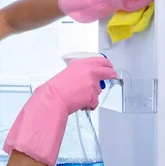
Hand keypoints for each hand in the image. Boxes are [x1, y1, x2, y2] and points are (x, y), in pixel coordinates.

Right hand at [2, 57, 116, 165]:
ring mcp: (92, 83)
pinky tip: (79, 103)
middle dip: (110, 75)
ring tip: (78, 96)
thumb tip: (90, 77)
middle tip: (111, 76)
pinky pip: (95, 102)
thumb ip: (82, 73)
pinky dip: (89, 105)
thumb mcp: (69, 73)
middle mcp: (90, 71)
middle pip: (108, 72)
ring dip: (92, 94)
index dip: (107, 64)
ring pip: (99, 90)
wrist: (53, 98)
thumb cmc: (57, 88)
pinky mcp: (93, 96)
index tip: (109, 67)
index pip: (101, 60)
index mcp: (82, 64)